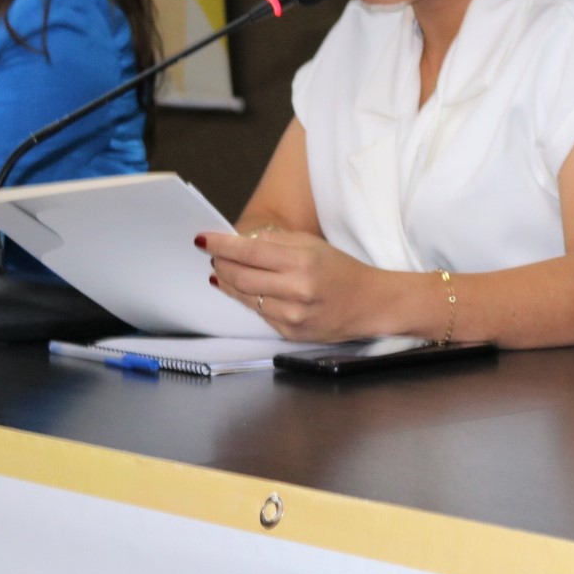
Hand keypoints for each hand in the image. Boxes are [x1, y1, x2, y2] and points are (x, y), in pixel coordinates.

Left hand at [197, 229, 400, 341]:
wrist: (370, 304)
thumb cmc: (342, 271)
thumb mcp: (313, 245)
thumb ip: (276, 243)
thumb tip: (239, 242)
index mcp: (303, 262)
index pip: (249, 252)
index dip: (221, 245)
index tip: (203, 239)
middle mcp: (296, 290)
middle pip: (240, 277)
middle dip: (221, 264)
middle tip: (213, 255)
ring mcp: (292, 315)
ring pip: (245, 297)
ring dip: (229, 283)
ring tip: (224, 271)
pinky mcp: (290, 333)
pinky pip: (259, 314)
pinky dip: (249, 300)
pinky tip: (246, 290)